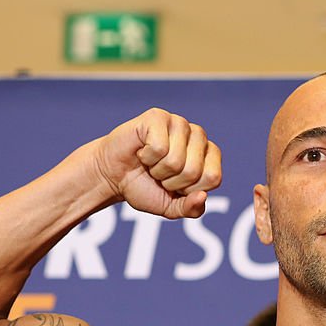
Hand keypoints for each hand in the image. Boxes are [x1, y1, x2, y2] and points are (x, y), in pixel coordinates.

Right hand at [93, 108, 221, 218]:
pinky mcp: (158, 116)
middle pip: (194, 171)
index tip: (175, 185)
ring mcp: (179, 123)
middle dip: (171, 182)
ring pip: (176, 161)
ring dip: (158, 170)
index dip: (189, 190)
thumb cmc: (145, 188)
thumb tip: (202, 196)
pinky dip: (146, 157)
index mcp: (209, 155)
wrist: (112, 176)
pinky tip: (142, 151)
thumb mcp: (171, 207)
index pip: (213, 178)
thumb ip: (191, 209)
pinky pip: (159, 148)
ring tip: (151, 163)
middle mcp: (198, 135)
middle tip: (159, 174)